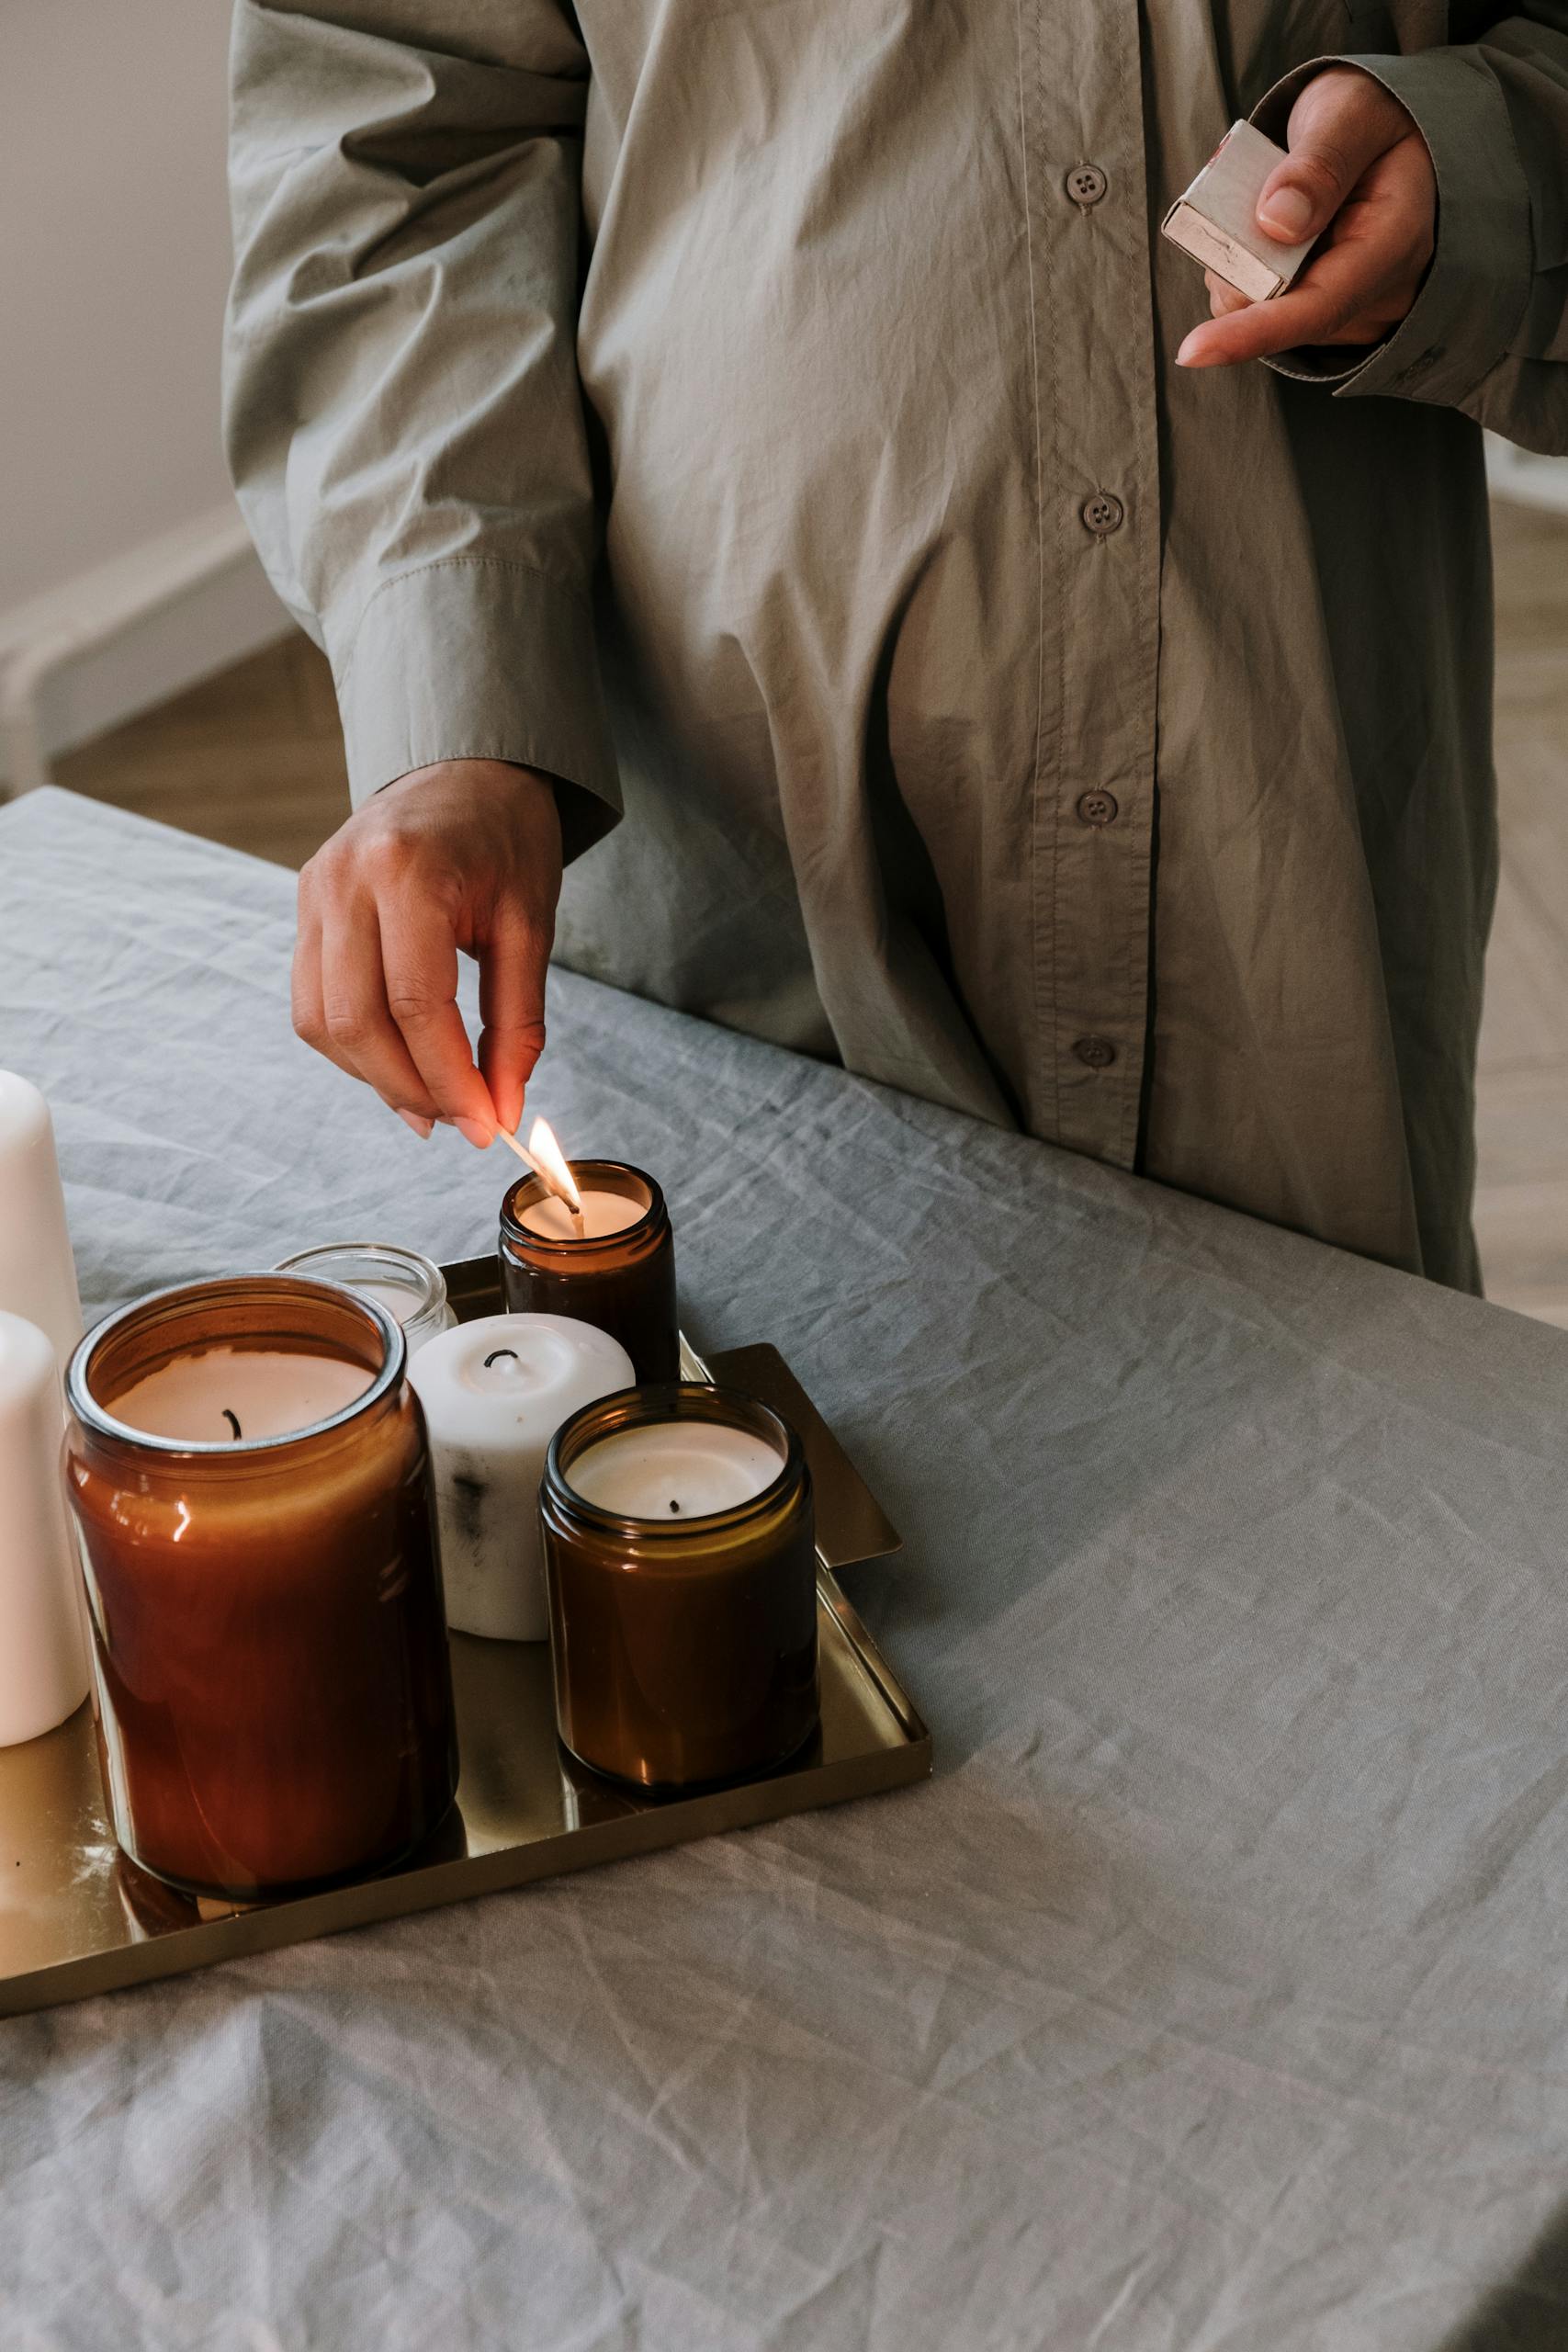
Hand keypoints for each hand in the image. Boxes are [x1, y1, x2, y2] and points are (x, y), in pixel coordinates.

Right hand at [293, 759, 562, 1145]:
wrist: (465, 768)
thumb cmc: (505, 838)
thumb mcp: (530, 925)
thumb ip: (517, 1021)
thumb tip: (501, 1107)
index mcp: (408, 871)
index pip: (414, 1005)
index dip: (448, 1079)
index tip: (484, 1126)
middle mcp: (345, 879)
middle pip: (355, 1021)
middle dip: (409, 1088)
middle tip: (459, 1122)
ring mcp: (314, 890)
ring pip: (320, 1021)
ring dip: (375, 1077)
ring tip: (432, 1099)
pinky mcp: (304, 904)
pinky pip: (311, 1000)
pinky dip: (353, 1046)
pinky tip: (398, 1062)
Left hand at [1177, 66, 1435, 368]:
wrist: (1386, 134)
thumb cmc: (1371, 116)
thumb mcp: (1353, 111)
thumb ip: (1319, 162)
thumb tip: (1275, 222)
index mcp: (1398, 241)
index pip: (1321, 305)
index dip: (1255, 332)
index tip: (1194, 350)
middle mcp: (1382, 292)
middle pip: (1281, 313)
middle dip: (1238, 264)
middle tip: (1248, 184)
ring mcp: (1356, 311)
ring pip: (1264, 312)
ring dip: (1241, 262)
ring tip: (1267, 199)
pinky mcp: (1329, 317)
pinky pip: (1264, 308)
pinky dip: (1246, 270)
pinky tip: (1264, 229)